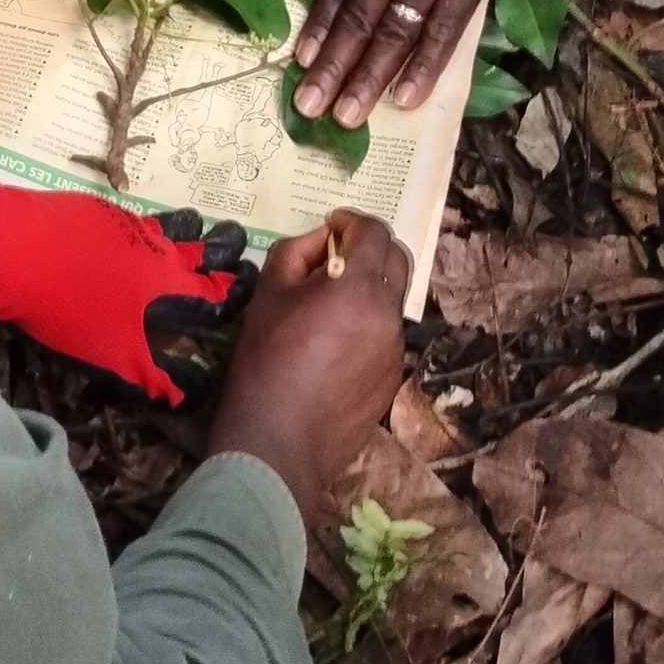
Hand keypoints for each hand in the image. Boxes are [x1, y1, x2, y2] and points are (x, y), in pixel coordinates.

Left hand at [0, 177, 253, 406]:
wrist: (12, 248)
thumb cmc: (69, 308)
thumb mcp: (111, 355)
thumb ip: (150, 376)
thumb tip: (185, 398)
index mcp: (165, 282)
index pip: (209, 290)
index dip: (229, 291)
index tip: (248, 286)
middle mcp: (155, 246)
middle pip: (196, 246)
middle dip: (218, 250)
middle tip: (235, 245)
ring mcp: (125, 223)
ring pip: (168, 224)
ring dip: (187, 229)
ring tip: (198, 227)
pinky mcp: (95, 209)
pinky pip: (135, 218)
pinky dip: (146, 225)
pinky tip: (137, 231)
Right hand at [207, 211, 407, 526]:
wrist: (278, 441)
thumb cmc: (265, 361)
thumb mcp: (268, 293)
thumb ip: (297, 252)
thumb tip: (323, 240)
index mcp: (358, 288)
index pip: (375, 233)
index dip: (353, 221)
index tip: (331, 226)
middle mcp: (387, 315)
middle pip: (397, 260)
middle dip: (372, 247)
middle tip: (339, 253)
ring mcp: (395, 349)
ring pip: (392, 300)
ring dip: (369, 287)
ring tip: (330, 303)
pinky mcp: (392, 378)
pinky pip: (386, 335)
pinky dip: (368, 323)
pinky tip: (335, 343)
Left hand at [290, 0, 569, 127]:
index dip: (318, 28)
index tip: (300, 63)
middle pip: (357, 21)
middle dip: (332, 69)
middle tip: (308, 109)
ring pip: (393, 35)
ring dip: (368, 79)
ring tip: (346, 117)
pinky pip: (443, 33)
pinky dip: (424, 68)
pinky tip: (404, 99)